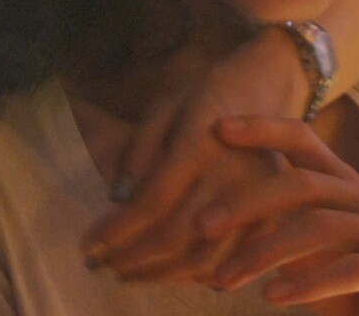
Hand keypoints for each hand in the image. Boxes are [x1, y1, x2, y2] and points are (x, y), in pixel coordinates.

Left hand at [80, 31, 303, 281]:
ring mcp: (255, 200)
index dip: (116, 229)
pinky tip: (167, 270)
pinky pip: (230, 257)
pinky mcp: (271, 214)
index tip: (87, 246)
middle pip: (174, 235)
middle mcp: (229, 177)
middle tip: (100, 265)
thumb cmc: (207, 93)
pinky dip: (193, 273)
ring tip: (126, 272)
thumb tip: (117, 200)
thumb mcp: (166, 106)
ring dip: (159, 272)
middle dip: (131, 256)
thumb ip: (140, 150)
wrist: (267, 86)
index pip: (151, 202)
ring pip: (202, 256)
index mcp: (199, 145)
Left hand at [197, 115, 358, 315]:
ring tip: (225, 278)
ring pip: (319, 226)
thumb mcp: (303, 253)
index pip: (303, 140)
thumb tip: (205, 216)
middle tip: (201, 225)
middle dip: (246, 202)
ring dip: (264, 251)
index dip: (263, 128)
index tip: (218, 129)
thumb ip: (273, 228)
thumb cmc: (346, 291)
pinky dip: (307, 282)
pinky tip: (272, 295)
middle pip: (302, 183)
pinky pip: (350, 270)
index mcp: (344, 185)